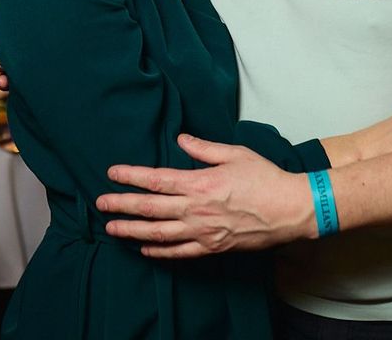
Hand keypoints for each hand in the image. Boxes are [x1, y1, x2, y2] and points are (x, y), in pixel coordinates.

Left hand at [98, 134, 312, 257]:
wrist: (291, 209)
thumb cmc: (266, 178)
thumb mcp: (235, 153)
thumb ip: (204, 148)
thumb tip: (181, 139)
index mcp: (200, 183)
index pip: (156, 180)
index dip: (131, 176)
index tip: (112, 173)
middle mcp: (196, 209)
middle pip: (150, 208)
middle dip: (121, 205)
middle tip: (100, 204)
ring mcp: (203, 231)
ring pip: (158, 233)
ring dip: (132, 230)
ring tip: (112, 228)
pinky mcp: (213, 247)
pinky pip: (179, 252)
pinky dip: (159, 251)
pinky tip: (145, 248)